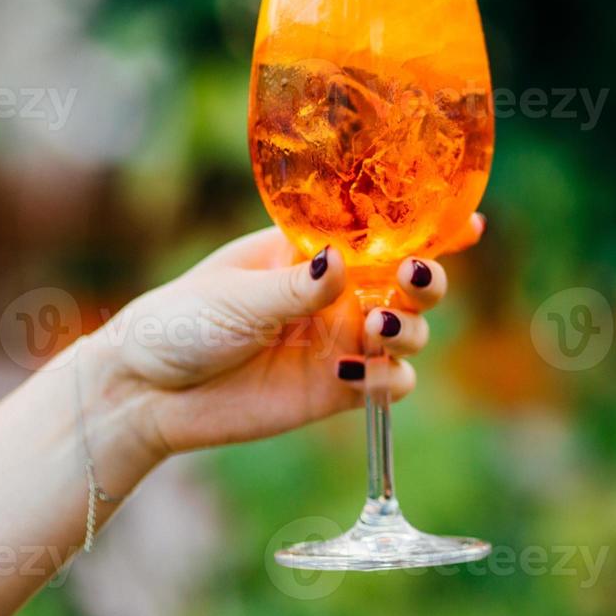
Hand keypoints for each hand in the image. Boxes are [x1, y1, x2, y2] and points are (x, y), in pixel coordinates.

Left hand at [81, 214, 484, 460]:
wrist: (145, 392)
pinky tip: (352, 375)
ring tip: (376, 325)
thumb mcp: (236, 296)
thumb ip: (295, 286)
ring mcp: (343, 342)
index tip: (470, 223)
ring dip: (410, 326)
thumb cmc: (181, 322)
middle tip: (415, 276)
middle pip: (414, 282)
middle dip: (430, 278)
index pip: (385, 233)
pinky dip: (388, 378)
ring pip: (412, 331)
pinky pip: (392, 383)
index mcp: (316, 252)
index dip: (431, 227)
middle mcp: (340, 295)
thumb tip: (342, 263)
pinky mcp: (340, 391)